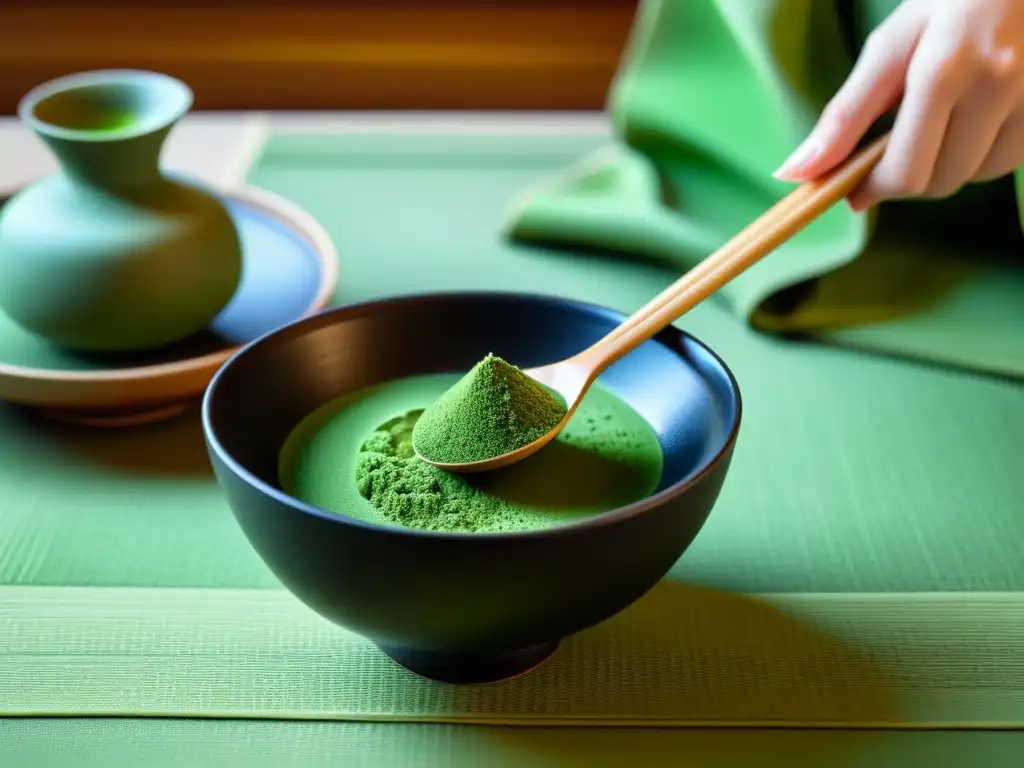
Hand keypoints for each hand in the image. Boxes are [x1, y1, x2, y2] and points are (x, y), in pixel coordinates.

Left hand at [774, 0, 1023, 210]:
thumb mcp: (890, 46)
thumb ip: (845, 115)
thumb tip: (798, 172)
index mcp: (944, 71)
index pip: (905, 171)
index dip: (874, 190)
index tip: (854, 190)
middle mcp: (996, 85)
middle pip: (941, 181)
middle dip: (908, 179)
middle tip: (892, 151)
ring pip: (979, 175)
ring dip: (949, 166)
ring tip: (940, 123)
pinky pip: (1012, 157)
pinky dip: (985, 152)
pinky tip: (976, 118)